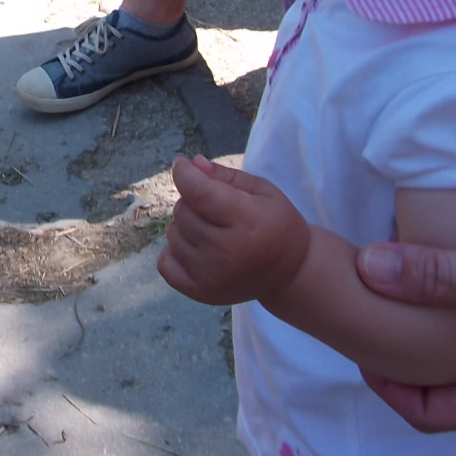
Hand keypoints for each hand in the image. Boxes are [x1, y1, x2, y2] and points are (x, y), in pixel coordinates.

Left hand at [159, 155, 310, 306]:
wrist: (290, 273)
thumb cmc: (277, 225)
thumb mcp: (262, 192)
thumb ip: (227, 176)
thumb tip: (193, 163)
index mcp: (246, 220)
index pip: (198, 192)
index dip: (184, 173)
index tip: (182, 165)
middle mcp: (226, 251)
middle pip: (183, 211)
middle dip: (192, 201)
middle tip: (215, 209)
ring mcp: (211, 275)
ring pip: (173, 234)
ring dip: (185, 226)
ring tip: (211, 230)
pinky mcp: (200, 292)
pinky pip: (165, 264)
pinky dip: (173, 252)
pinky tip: (195, 248)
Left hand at [354, 190, 455, 430]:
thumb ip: (435, 275)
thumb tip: (367, 268)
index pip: (433, 415)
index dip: (388, 389)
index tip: (357, 349)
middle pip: (445, 384)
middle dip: (404, 356)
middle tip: (365, 319)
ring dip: (428, 325)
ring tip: (389, 292)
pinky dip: (454, 300)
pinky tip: (432, 268)